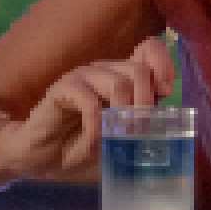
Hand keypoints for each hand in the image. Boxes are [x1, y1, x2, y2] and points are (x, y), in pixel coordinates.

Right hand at [0, 36, 176, 176]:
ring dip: (123, 118)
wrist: (42, 160)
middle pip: (140, 70)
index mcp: (122, 78)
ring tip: (116, 141)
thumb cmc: (82, 150)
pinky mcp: (63, 89)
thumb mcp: (120, 143)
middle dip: (145, 105)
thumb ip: (143, 131)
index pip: (149, 49)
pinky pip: (90, 101)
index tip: (166, 92)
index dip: (162, 65)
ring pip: (119, 83)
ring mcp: (83, 77)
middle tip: (138, 132)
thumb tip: (168, 129)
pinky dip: (98, 126)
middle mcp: (105, 72)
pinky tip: (94, 142)